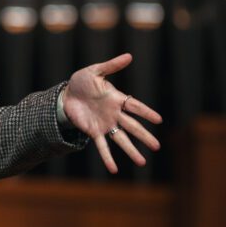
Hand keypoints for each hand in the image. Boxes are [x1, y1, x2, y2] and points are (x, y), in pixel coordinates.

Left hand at [61, 52, 162, 173]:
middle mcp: (114, 114)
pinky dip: (108, 158)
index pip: (135, 106)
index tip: (159, 120)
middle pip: (132, 127)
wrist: (66, 94)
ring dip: (131, 151)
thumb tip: (129, 56)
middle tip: (157, 146)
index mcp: (117, 99)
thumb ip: (111, 66)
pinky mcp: (93, 132)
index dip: (146, 113)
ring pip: (121, 140)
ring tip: (142, 162)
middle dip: (144, 136)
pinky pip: (102, 147)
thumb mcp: (94, 71)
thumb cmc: (82, 81)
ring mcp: (105, 124)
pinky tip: (114, 170)